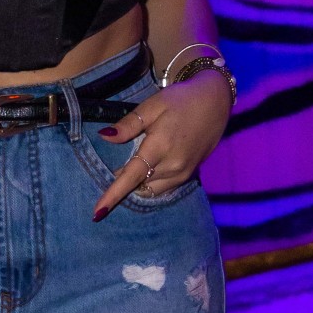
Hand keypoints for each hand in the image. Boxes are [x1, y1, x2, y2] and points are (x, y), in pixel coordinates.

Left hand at [91, 70, 231, 219]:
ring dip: (137, 184)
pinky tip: (146, 170)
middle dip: (122, 183)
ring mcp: (183, 173)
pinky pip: (164, 187)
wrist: (214, 103)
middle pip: (139, 186)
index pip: (131, 178)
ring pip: (151, 189)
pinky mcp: (189, 174)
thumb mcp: (152, 106)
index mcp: (159, 147)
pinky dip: (151, 183)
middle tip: (110, 168)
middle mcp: (172, 166)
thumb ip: (129, 125)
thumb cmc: (181, 100)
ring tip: (127, 170)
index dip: (113, 195)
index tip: (98, 213)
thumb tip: (105, 137)